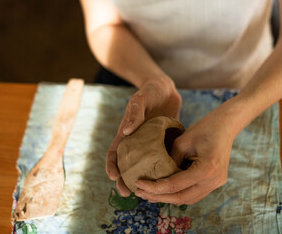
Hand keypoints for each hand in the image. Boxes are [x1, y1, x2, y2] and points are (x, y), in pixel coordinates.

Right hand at [106, 76, 181, 196]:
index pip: (115, 153)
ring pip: (146, 167)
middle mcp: (137, 143)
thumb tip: (127, 130)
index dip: (112, 166)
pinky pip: (163, 159)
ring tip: (149, 192)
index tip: (114, 177)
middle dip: (125, 180)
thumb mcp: (140, 99)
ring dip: (145, 180)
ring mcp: (151, 145)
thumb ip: (135, 112)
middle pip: (128, 166)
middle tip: (128, 193)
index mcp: (127, 134)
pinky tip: (169, 180)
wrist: (165, 89)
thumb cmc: (149, 92)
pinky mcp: (165, 143)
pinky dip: (163, 170)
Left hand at [134, 110, 235, 204]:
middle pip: (181, 198)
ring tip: (149, 194)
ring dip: (168, 198)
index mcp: (206, 169)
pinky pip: (194, 193)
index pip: (174, 185)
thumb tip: (156, 177)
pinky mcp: (215, 182)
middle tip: (139, 192)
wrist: (226, 125)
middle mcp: (213, 181)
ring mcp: (216, 184)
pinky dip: (179, 193)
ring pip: (188, 199)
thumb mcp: (182, 142)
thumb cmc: (203, 128)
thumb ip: (169, 161)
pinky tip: (165, 190)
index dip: (153, 187)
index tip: (137, 183)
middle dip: (158, 197)